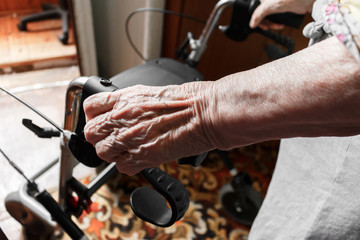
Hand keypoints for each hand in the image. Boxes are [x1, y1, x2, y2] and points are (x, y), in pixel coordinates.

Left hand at [83, 82, 214, 175]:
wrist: (203, 113)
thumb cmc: (185, 101)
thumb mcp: (150, 92)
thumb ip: (128, 102)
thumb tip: (117, 111)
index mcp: (124, 98)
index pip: (90, 107)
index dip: (94, 116)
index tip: (101, 121)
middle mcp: (122, 118)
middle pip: (91, 132)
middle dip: (101, 136)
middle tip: (114, 137)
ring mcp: (129, 139)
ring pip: (102, 152)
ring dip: (113, 152)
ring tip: (129, 148)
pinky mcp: (141, 157)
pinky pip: (121, 167)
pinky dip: (129, 164)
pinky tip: (141, 156)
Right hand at [249, 0, 314, 29]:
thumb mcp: (270, 6)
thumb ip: (258, 14)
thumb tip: (252, 25)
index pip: (257, 10)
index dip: (258, 19)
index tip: (263, 26)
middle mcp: (271, 0)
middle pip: (264, 14)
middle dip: (267, 22)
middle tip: (270, 27)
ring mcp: (279, 4)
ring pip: (272, 17)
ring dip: (273, 24)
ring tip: (278, 26)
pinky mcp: (287, 8)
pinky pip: (279, 17)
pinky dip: (279, 22)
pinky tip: (282, 24)